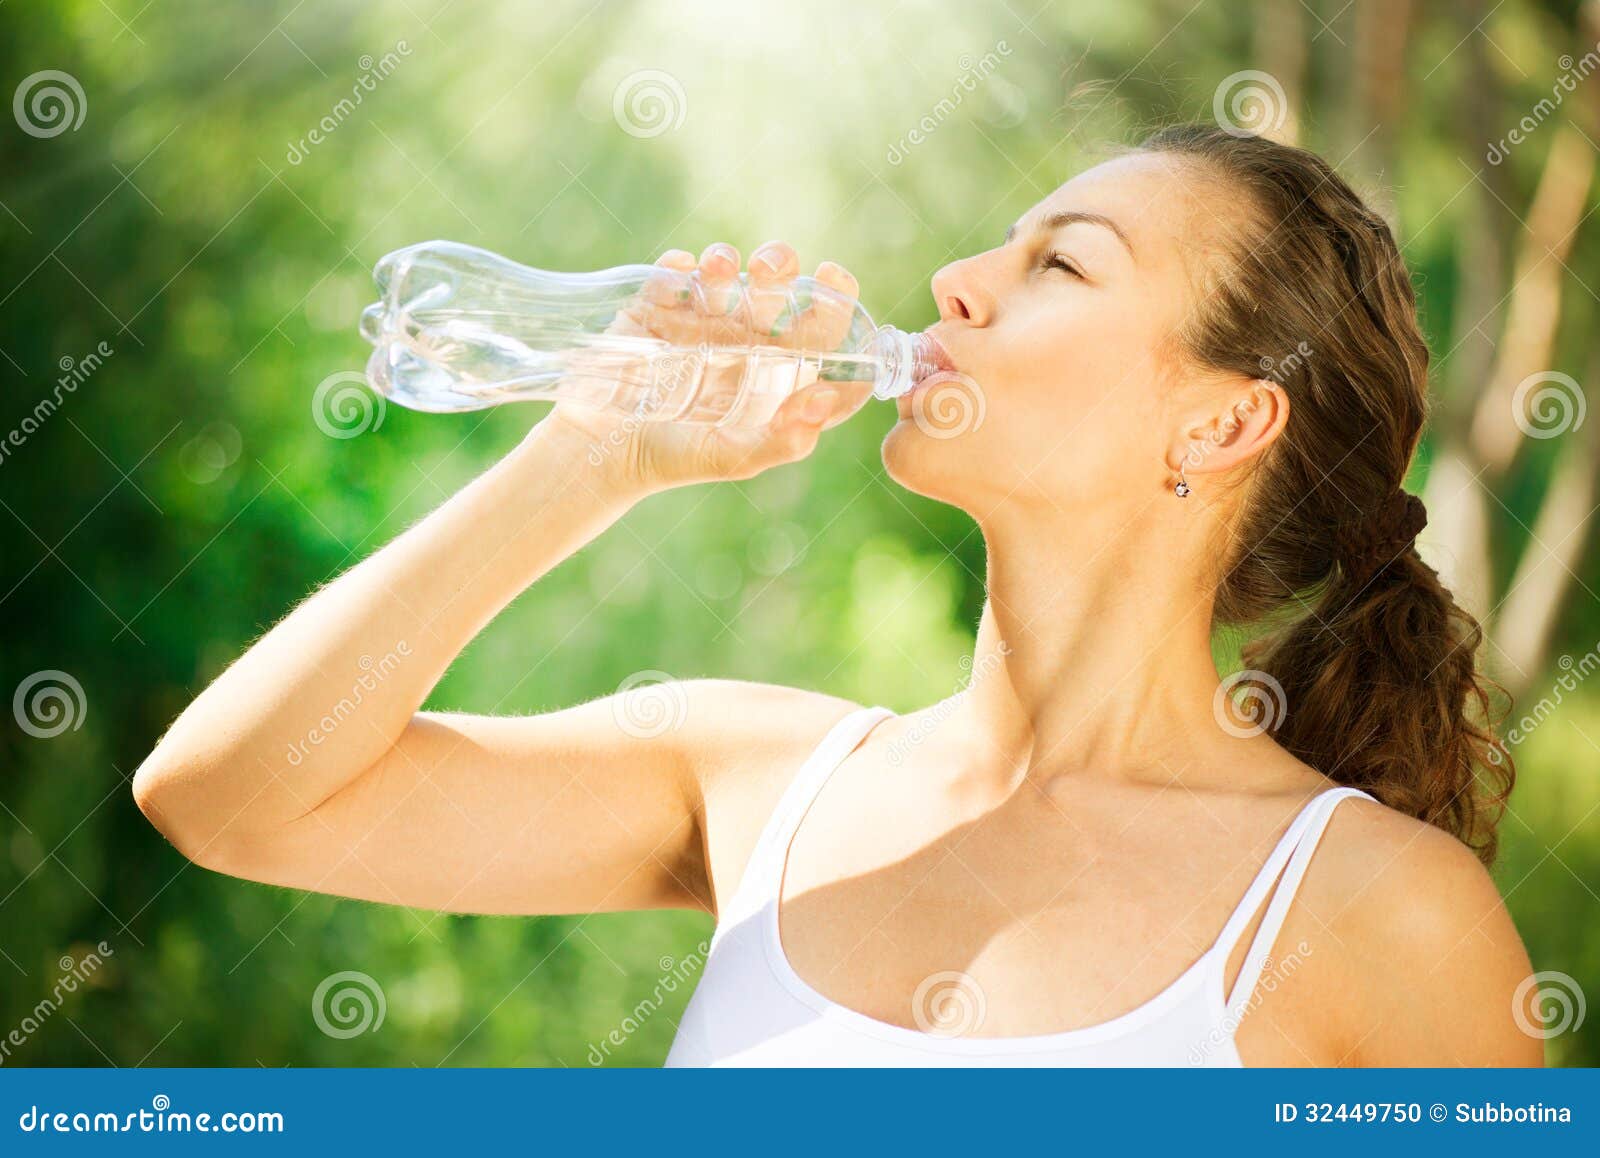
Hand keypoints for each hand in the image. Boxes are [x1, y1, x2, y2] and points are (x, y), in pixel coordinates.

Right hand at [540, 241, 872, 490]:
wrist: (603, 453)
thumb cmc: (678, 459)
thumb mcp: (735, 459)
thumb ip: (785, 440)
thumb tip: (824, 400)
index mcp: (776, 371)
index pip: (821, 331)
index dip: (837, 304)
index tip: (836, 284)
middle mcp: (744, 339)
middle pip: (777, 288)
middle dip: (780, 267)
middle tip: (771, 267)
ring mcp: (699, 320)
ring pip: (725, 272)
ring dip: (727, 260)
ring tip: (719, 266)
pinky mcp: (655, 309)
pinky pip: (671, 275)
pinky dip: (677, 267)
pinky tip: (679, 274)